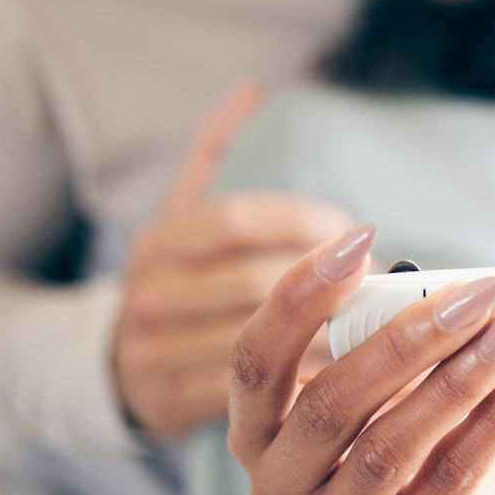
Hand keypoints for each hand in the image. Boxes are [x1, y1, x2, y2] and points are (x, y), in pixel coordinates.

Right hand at [113, 84, 352, 438]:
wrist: (113, 368)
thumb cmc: (177, 280)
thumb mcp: (183, 216)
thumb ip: (216, 155)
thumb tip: (253, 89)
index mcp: (159, 241)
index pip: (236, 220)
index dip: (302, 222)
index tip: (353, 230)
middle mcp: (148, 295)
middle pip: (252, 284)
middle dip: (326, 284)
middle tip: (381, 283)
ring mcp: (153, 353)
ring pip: (258, 343)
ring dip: (327, 335)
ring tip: (381, 327)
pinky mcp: (169, 405)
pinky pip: (252, 395)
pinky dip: (304, 383)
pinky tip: (348, 373)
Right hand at [228, 226, 494, 494]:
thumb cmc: (387, 421)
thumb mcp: (366, 377)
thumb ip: (376, 330)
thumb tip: (439, 285)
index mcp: (253, 433)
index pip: (254, 363)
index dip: (298, 298)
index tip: (357, 238)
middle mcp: (278, 491)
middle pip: (331, 405)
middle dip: (408, 339)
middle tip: (474, 292)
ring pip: (394, 447)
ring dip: (463, 377)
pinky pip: (454, 479)